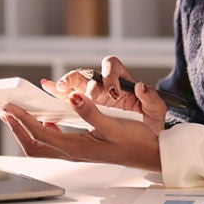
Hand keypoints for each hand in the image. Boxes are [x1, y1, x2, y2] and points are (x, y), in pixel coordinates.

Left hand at [3, 89, 161, 172]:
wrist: (150, 154)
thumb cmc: (135, 140)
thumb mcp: (114, 124)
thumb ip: (91, 112)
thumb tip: (72, 97)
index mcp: (77, 148)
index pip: (40, 134)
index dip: (22, 121)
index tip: (9, 108)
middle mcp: (73, 152)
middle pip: (34, 146)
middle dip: (17, 130)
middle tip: (6, 113)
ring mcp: (75, 152)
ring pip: (42, 146)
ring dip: (26, 131)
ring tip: (16, 115)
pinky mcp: (80, 148)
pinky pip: (53, 141)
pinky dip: (41, 130)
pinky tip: (44, 118)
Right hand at [41, 55, 165, 133]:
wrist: (146, 138)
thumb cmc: (151, 121)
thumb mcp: (156, 111)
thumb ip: (151, 98)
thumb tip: (140, 86)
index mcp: (122, 80)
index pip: (112, 66)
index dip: (110, 75)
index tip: (113, 91)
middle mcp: (105, 84)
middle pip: (87, 72)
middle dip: (80, 80)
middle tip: (77, 91)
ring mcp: (92, 95)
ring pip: (74, 83)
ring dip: (65, 84)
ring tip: (58, 88)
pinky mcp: (84, 105)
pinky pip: (68, 96)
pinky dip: (56, 92)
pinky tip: (46, 88)